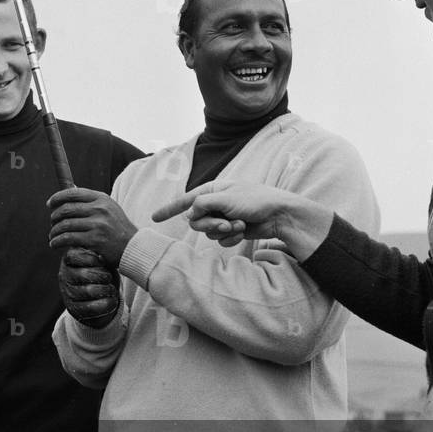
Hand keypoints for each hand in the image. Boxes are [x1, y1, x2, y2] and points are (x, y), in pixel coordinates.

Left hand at [48, 188, 137, 266]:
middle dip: (54, 217)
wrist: (133, 247)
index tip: (49, 204)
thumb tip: (69, 190)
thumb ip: (91, 201)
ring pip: (65, 224)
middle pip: (66, 209)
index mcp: (102, 198)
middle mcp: (100, 209)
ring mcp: (98, 224)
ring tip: (52, 237)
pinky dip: (57, 241)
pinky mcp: (95, 240)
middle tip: (52, 224)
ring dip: (54, 231)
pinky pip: (68, 238)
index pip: (73, 193)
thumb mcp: (109, 208)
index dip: (57, 198)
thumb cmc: (117, 228)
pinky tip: (55, 244)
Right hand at [59, 247, 120, 326]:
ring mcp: (67, 293)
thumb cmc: (99, 271)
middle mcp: (64, 276)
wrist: (98, 295)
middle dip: (101, 275)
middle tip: (109, 277)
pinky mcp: (73, 308)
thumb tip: (101, 257)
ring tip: (112, 289)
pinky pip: (90, 307)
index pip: (72, 256)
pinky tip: (112, 300)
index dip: (90, 258)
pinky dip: (105, 304)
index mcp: (68, 261)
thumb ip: (99, 256)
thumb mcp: (99, 260)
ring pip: (87, 291)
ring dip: (105, 290)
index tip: (102, 261)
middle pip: (82, 274)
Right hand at [152, 181, 330, 259]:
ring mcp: (224, 218)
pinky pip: (221, 241)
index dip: (168, 209)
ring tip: (239, 224)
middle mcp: (216, 204)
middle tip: (225, 223)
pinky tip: (244, 230)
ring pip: (208, 232)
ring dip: (224, 231)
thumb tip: (189, 214)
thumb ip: (203, 204)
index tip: (153, 218)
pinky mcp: (232, 231)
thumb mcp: (226, 198)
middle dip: (209, 224)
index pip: (185, 200)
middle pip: (196, 220)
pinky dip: (231, 238)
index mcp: (212, 190)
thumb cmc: (256, 200)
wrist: (279, 215)